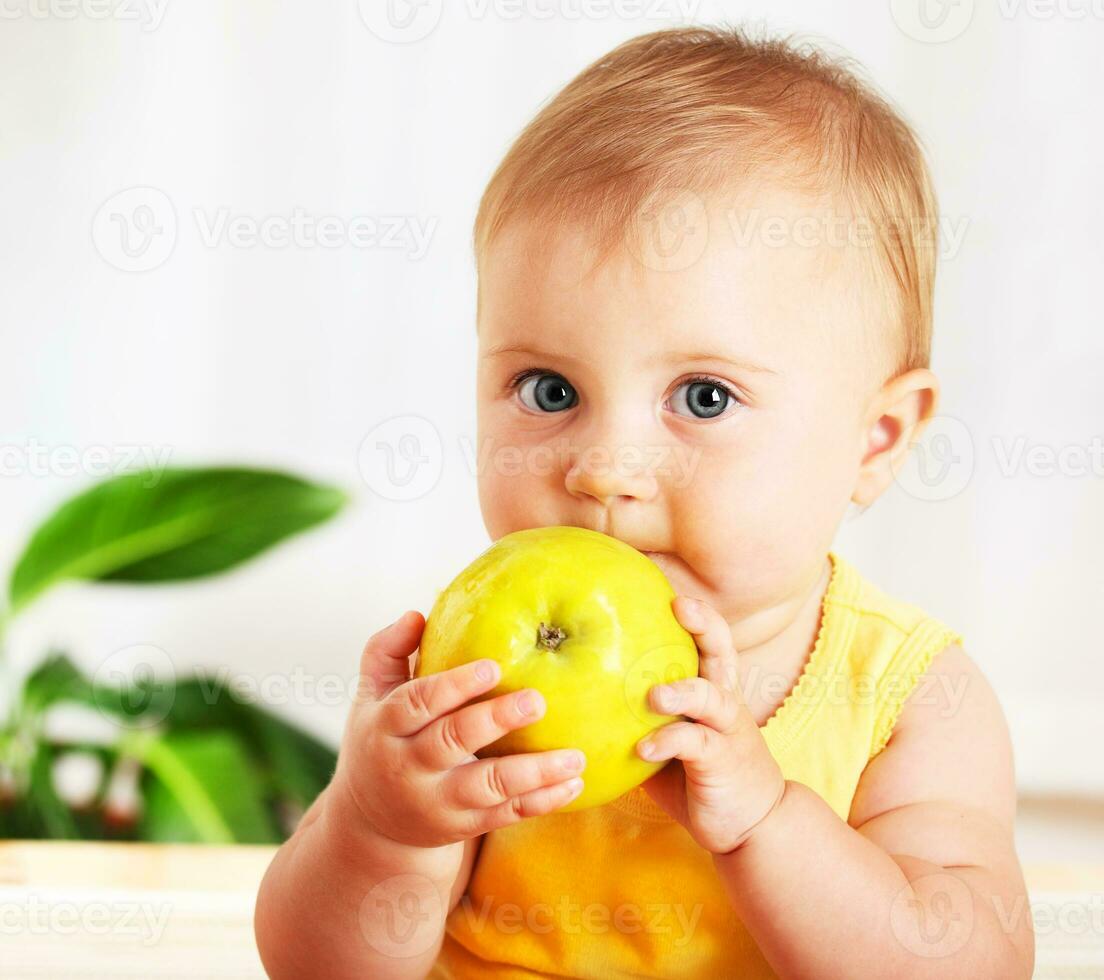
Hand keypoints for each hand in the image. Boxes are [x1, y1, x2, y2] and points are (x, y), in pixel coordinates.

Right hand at [331, 611, 586, 855]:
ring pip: (488, 786)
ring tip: (575, 755)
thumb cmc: (380, 739)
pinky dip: (542, 801)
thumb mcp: (371, 696)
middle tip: (538, 700)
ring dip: (534, 772)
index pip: (417, 703)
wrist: (371, 822)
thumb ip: (387, 651)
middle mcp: (408, 767)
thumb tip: (417, 615)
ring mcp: (437, 802)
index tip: (493, 666)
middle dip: (496, 721)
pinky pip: (506, 813)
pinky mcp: (462, 825)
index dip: (454, 685)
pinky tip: (573, 782)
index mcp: (386, 728)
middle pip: (452, 742)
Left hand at [636, 596, 785, 854]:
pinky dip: (669, 742)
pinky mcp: (722, 762)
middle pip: (723, 651)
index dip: (695, 611)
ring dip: (682, 690)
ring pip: (712, 696)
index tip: (667, 584)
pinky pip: (696, 746)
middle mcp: (724, 702)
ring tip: (653, 695)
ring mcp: (726, 731)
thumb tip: (575, 694)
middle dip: (704, 625)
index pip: (710, 639)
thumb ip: (637, 717)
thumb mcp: (667, 739)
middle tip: (679, 605)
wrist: (751, 825)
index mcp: (712, 689)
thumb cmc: (697, 776)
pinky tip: (644, 747)